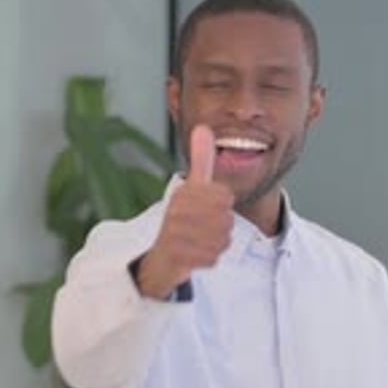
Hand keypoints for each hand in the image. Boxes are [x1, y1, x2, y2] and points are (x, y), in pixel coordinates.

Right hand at [136, 125, 233, 298]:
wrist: (161, 259)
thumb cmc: (181, 221)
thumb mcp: (191, 188)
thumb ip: (201, 160)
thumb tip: (203, 128)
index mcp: (184, 193)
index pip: (225, 195)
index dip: (224, 205)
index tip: (209, 209)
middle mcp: (177, 211)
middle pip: (227, 218)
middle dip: (222, 227)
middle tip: (206, 229)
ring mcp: (175, 235)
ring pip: (222, 239)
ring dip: (217, 244)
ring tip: (202, 242)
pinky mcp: (176, 257)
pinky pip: (212, 258)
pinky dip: (209, 259)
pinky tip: (199, 255)